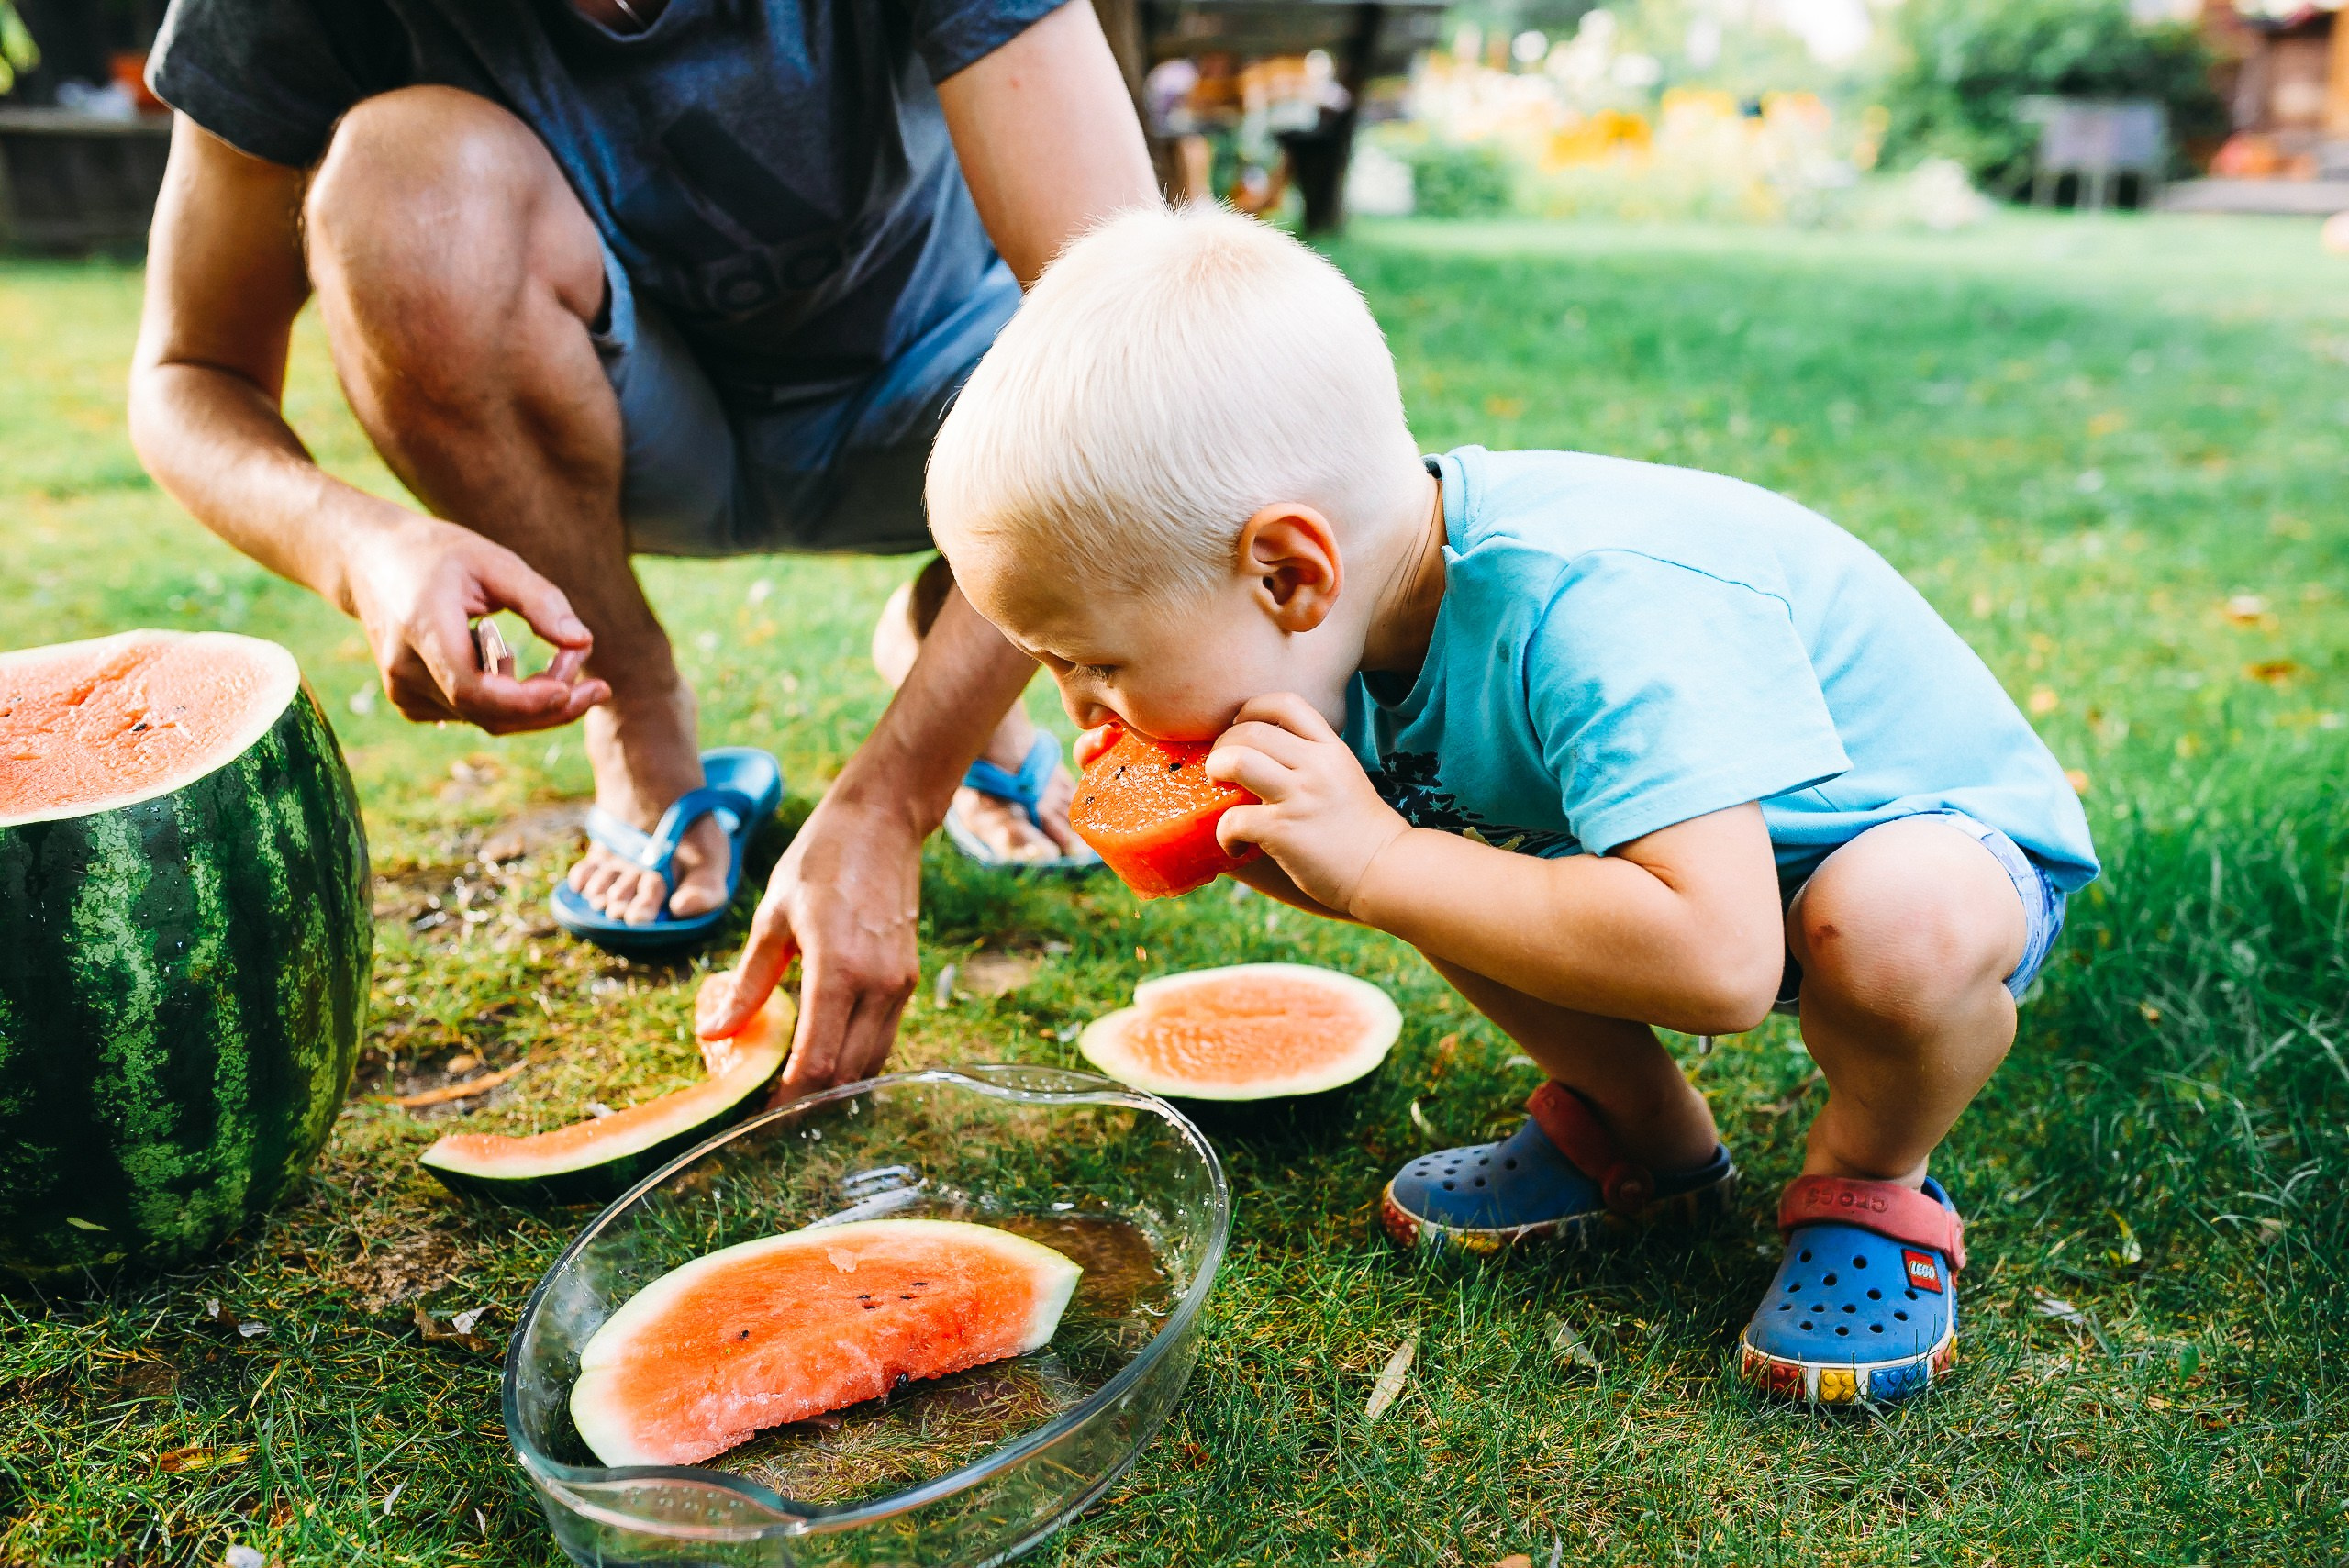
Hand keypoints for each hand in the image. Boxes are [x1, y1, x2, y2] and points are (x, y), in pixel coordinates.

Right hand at [341, 509, 607, 731]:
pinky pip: (474, 715)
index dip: (526, 701)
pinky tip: (513, 661)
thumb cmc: (436, 555)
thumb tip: (584, 642)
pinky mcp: (411, 702)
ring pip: (487, 719)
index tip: (572, 688)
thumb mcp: (493, 561)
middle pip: (489, 714)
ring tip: (563, 658)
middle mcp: (405, 669)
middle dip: (551, 706)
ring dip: (536, 700)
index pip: (473, 689)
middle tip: (599, 686)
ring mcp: (403, 690)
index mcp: (421, 628)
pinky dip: (509, 701)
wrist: (368, 562)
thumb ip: (540, 600)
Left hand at [694, 792, 924, 1096]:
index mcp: (838, 970)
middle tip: (769, 1118)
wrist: (883, 822)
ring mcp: (899, 986)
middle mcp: (878, 986)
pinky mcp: (907, 981)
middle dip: (808, 1105)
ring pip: (870, 1064)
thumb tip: (713, 1034)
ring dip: (834, 1088)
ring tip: (793, 1098)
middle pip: (846, 1075)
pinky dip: (854, 1061)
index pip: (816, 1063)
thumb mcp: (772, 916)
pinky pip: (882, 1039)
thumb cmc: (820, 859)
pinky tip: (824, 1063)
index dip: (787, 1101)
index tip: (758, 1120)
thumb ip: (748, 982)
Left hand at [1206, 693, 1411, 916]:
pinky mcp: (1284, 831)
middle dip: (1222, 746)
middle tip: (1219, 770)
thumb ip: (1313, 763)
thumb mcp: (1345, 778)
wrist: (1388, 871)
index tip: (1238, 727)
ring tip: (1217, 792)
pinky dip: (1224, 834)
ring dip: (1214, 771)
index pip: (1285, 703)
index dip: (1250, 709)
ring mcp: (1300, 797)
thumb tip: (1266, 761)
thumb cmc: (1362, 832)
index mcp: (1331, 749)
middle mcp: (1316, 766)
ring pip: (1236, 760)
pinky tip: (1235, 846)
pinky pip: (1233, 819)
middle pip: (1250, 730)